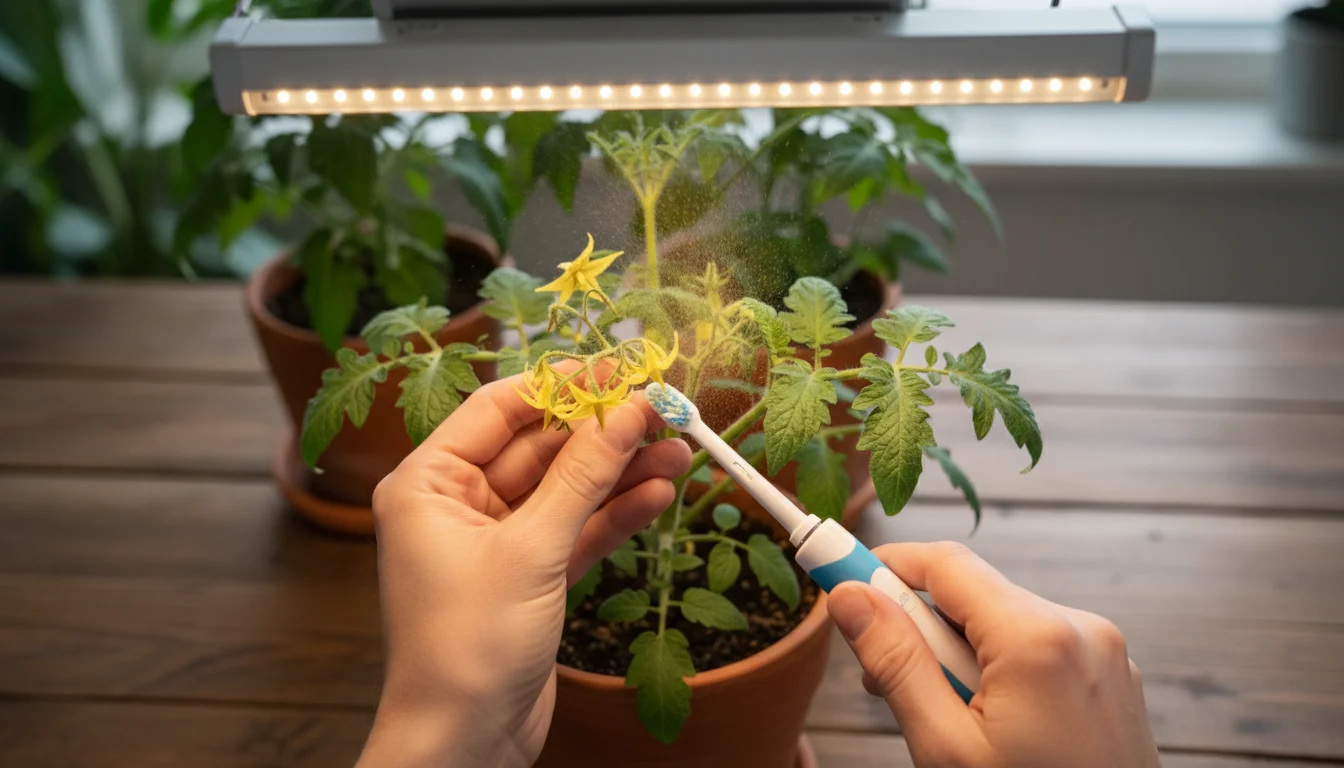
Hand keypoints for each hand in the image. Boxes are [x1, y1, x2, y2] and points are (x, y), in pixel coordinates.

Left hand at [356, 375, 689, 767]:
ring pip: (565, 490)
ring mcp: (494, 542)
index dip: (561, 386)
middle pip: (540, 448)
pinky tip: (659, 496)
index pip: (499, 410)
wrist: (463, 746)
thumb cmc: (467, 647)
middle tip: (664, 412)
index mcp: (427, 483)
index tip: (619, 369)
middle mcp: (456, 504)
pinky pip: (575, 531)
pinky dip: (614, 515)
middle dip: (603, 434)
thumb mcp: (531, 550)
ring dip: (620, 473)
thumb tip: (627, 411)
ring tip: (679, 452)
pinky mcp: (527, 577)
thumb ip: (583, 476)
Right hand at [828, 542, 1159, 767]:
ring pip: (1002, 621)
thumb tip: (848, 597)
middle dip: (920, 626)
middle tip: (880, 680)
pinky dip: (999, 669)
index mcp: (1038, 638)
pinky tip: (988, 725)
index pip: (944, 563)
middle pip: (972, 593)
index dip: (883, 565)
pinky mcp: (1111, 676)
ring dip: (958, 654)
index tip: (834, 572)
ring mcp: (1103, 652)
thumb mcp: (946, 747)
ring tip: (945, 721)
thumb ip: (896, 663)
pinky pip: (1038, 646)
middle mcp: (1080, 628)